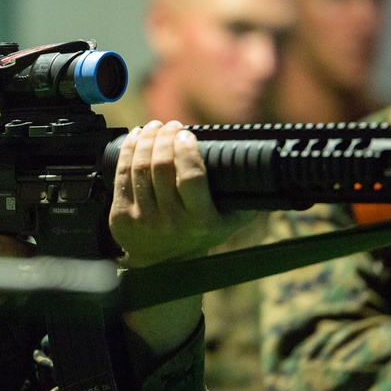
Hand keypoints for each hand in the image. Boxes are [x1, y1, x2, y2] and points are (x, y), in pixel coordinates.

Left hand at [109, 120, 248, 268]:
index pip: (191, 177)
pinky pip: (121, 175)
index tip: (187, 133)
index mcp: (200, 220)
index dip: (186, 150)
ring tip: (154, 127)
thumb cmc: (201, 233)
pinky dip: (128, 151)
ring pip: (140, 168)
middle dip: (164, 138)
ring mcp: (143, 221)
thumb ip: (248, 198)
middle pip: (161, 167)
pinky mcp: (121, 218)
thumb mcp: (230, 221)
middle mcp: (171, 222)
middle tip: (170, 126)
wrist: (166, 265)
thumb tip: (268, 169)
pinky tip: (136, 138)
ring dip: (146, 139)